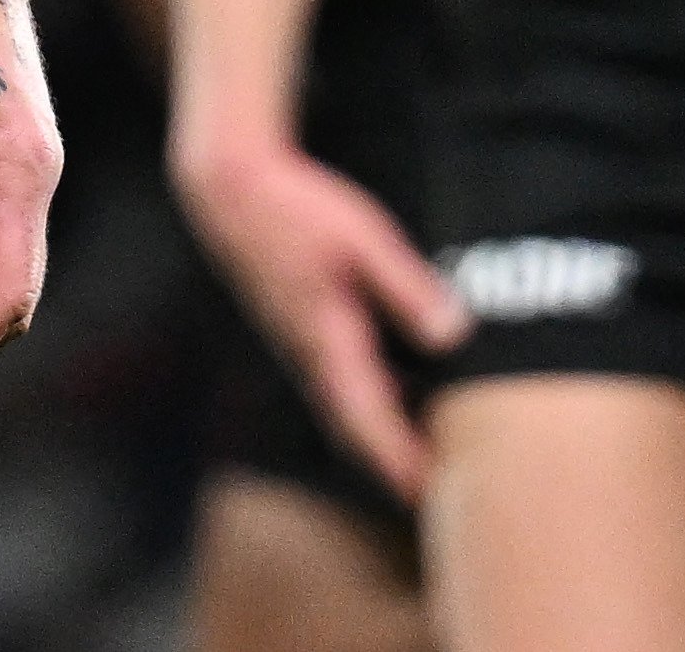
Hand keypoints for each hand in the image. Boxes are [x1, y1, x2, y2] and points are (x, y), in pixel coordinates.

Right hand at [171, 126, 462, 499]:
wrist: (230, 190)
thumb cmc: (297, 209)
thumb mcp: (365, 240)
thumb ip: (408, 289)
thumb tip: (454, 337)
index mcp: (329, 338)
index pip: (368, 418)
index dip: (398, 459)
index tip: (426, 493)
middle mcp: (309, 352)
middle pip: (352, 425)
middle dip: (389, 462)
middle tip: (430, 493)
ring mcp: (298, 342)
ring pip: (341, 405)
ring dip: (376, 436)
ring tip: (419, 457)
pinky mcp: (297, 326)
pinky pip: (334, 379)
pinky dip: (365, 402)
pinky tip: (395, 393)